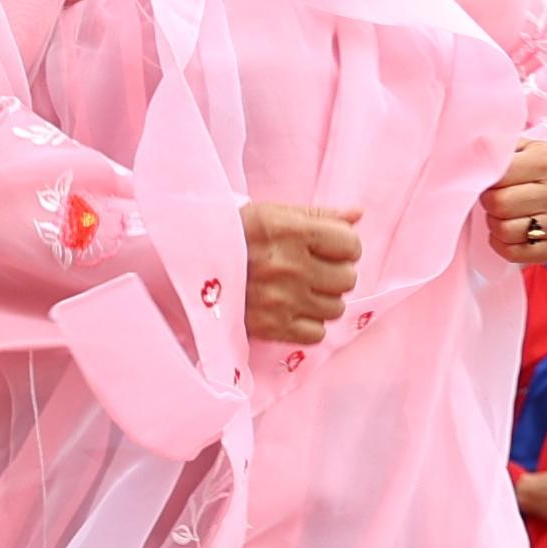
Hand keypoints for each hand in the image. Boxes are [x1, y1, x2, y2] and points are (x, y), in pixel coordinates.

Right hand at [241, 201, 363, 346]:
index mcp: (290, 231)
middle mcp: (287, 265)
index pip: (351, 245)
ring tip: (299, 289)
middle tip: (311, 270)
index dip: (344, 246)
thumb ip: (319, 215)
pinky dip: (308, 324)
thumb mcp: (273, 214)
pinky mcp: (269, 327)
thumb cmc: (235, 234)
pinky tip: (291, 309)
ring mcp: (279, 299)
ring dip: (322, 300)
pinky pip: (316, 333)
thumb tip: (358, 215)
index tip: (327, 247)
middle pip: (347, 279)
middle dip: (334, 274)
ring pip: (335, 308)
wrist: (188, 265)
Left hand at [471, 140, 546, 268]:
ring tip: (501, 214)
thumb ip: (495, 147)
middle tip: (494, 198)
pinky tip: (507, 232)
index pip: (497, 175)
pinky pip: (512, 253)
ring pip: (504, 230)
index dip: (485, 179)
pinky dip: (501, 244)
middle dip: (489, 202)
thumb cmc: (532, 169)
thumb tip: (467, 154)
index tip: (490, 180)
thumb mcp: (521, 149)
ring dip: (494, 223)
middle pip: (499, 204)